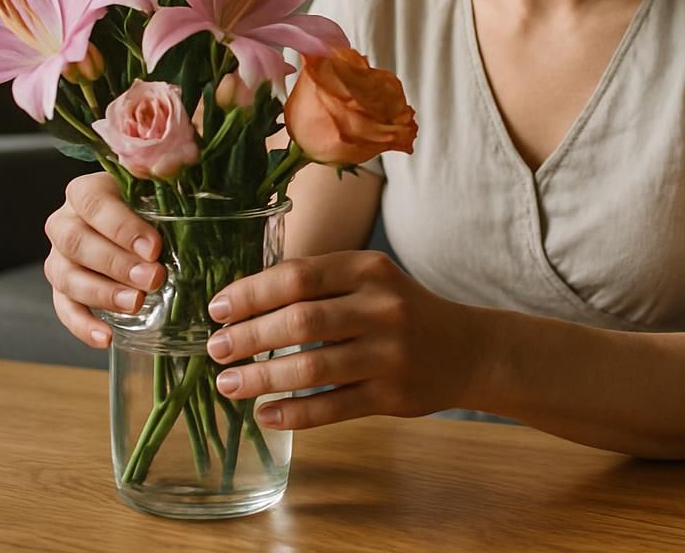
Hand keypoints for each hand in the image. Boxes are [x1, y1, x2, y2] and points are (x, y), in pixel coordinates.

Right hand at [43, 171, 167, 347]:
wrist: (146, 221)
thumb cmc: (156, 199)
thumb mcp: (164, 182)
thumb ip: (168, 172)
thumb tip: (166, 165)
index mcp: (87, 191)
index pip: (93, 203)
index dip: (120, 226)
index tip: (154, 247)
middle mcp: (65, 222)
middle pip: (76, 242)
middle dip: (115, 263)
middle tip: (153, 278)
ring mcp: (60, 258)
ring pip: (66, 276)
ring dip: (101, 293)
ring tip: (137, 303)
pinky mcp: (64, 289)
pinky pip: (65, 309)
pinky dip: (82, 326)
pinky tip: (106, 338)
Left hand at [203, 250, 483, 429]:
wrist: (469, 349)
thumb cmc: (403, 310)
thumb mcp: (370, 279)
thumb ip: (320, 284)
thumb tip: (243, 303)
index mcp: (368, 269)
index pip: (298, 276)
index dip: (251, 293)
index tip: (217, 310)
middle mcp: (381, 307)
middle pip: (300, 321)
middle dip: (249, 337)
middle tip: (215, 349)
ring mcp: (389, 354)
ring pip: (312, 368)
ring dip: (262, 379)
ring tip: (228, 384)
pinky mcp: (393, 396)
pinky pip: (332, 408)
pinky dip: (293, 414)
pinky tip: (265, 415)